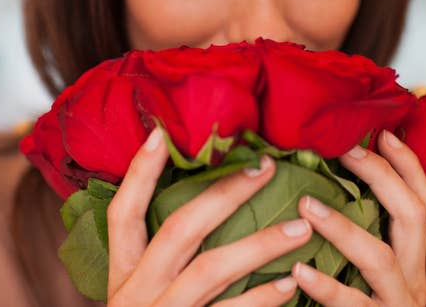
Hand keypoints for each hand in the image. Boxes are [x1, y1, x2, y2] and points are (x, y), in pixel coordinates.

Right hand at [106, 126, 312, 305]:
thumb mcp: (141, 290)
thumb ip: (158, 253)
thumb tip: (204, 200)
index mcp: (122, 274)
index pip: (122, 214)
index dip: (139, 174)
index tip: (163, 135)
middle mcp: (136, 294)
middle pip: (180, 230)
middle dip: (225, 194)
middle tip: (267, 167)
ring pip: (212, 270)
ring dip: (261, 243)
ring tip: (302, 225)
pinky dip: (262, 299)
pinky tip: (290, 286)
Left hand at [292, 129, 425, 305]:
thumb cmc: (365, 306)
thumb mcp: (372, 267)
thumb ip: (364, 231)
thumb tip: (323, 183)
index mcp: (412, 256)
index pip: (424, 201)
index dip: (409, 165)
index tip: (385, 132)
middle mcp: (412, 277)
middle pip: (413, 217)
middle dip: (382, 177)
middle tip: (345, 151)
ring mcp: (397, 305)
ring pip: (381, 260)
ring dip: (344, 229)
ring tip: (307, 207)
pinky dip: (327, 288)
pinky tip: (299, 271)